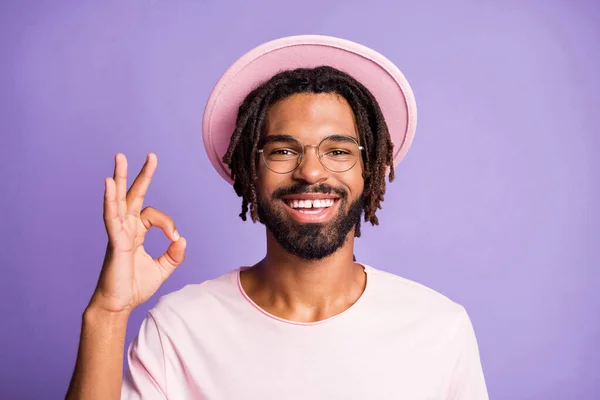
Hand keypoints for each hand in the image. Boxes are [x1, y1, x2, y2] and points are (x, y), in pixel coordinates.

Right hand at [89, 153, 186, 314]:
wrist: (118, 305)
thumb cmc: (134, 287)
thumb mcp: (162, 270)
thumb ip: (174, 255)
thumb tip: (183, 240)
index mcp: (136, 233)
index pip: (154, 215)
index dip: (169, 224)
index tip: (176, 239)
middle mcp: (126, 228)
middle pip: (133, 195)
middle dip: (142, 175)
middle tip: (151, 155)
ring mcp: (118, 233)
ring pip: (119, 200)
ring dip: (120, 177)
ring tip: (120, 157)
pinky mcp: (115, 242)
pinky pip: (112, 217)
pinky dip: (110, 200)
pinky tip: (109, 183)